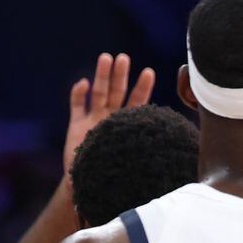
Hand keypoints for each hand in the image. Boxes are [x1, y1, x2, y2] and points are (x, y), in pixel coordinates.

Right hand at [63, 52, 154, 176]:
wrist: (90, 184)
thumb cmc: (116, 173)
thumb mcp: (134, 161)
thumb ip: (144, 151)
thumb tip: (167, 148)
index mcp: (127, 125)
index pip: (137, 102)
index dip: (142, 88)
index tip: (149, 72)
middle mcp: (110, 118)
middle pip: (116, 92)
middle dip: (120, 75)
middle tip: (123, 58)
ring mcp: (93, 119)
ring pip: (98, 93)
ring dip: (101, 76)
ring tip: (106, 58)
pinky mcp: (75, 125)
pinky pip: (76, 105)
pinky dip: (78, 94)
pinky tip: (83, 83)